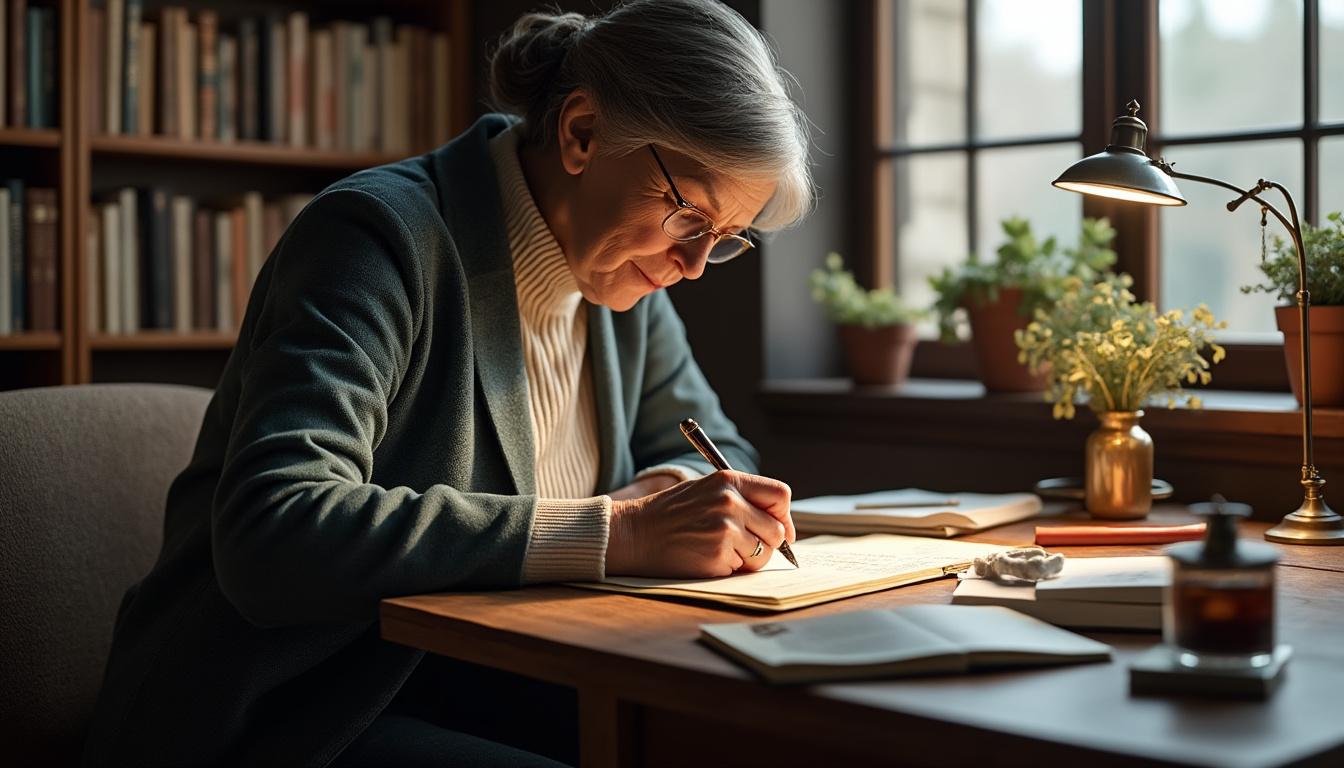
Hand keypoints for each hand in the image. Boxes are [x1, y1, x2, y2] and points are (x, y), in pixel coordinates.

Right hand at [606, 470, 793, 578]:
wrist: (634, 533)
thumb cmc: (670, 514)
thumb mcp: (706, 489)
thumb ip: (741, 499)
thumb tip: (781, 525)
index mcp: (729, 480)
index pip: (780, 495)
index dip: (784, 516)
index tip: (780, 530)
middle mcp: (730, 502)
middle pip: (777, 530)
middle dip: (767, 544)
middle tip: (746, 547)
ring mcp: (724, 530)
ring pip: (763, 554)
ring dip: (748, 559)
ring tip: (720, 550)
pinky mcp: (717, 556)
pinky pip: (742, 569)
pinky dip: (729, 568)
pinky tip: (706, 558)